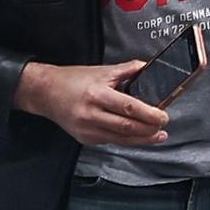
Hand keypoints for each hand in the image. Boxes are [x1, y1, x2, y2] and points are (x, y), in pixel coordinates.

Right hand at [15, 60, 168, 148]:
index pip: (129, 108)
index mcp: (97, 94)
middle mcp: (91, 114)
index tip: (163, 116)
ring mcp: (88, 129)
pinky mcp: (86, 139)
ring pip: (121, 139)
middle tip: (163, 126)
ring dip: (142, 139)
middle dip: (149, 130)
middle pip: (127, 127)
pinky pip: (111, 141)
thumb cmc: (72, 80)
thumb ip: (127, 70)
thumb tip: (148, 68)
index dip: (149, 115)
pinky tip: (137, 136)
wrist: (46, 93)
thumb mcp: (101, 71)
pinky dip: (127, 139)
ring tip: (157, 135)